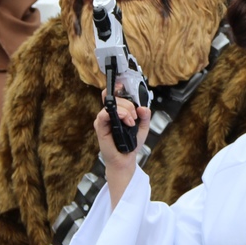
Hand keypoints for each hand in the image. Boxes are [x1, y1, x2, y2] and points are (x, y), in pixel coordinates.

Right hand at [94, 93, 150, 208]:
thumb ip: (145, 116)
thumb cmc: (131, 144)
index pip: (114, 94)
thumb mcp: (143, 128)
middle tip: (135, 115)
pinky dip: (117, 114)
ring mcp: (103, 119)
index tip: (123, 84)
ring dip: (124, 109)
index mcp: (117, 111)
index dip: (118, 86)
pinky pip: (104, 114)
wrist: (126, 160)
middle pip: (115, 97)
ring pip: (111, 104)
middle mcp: (109, 113)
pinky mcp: (100, 127)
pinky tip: (126, 121)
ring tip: (131, 120)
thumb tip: (144, 108)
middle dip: (128, 103)